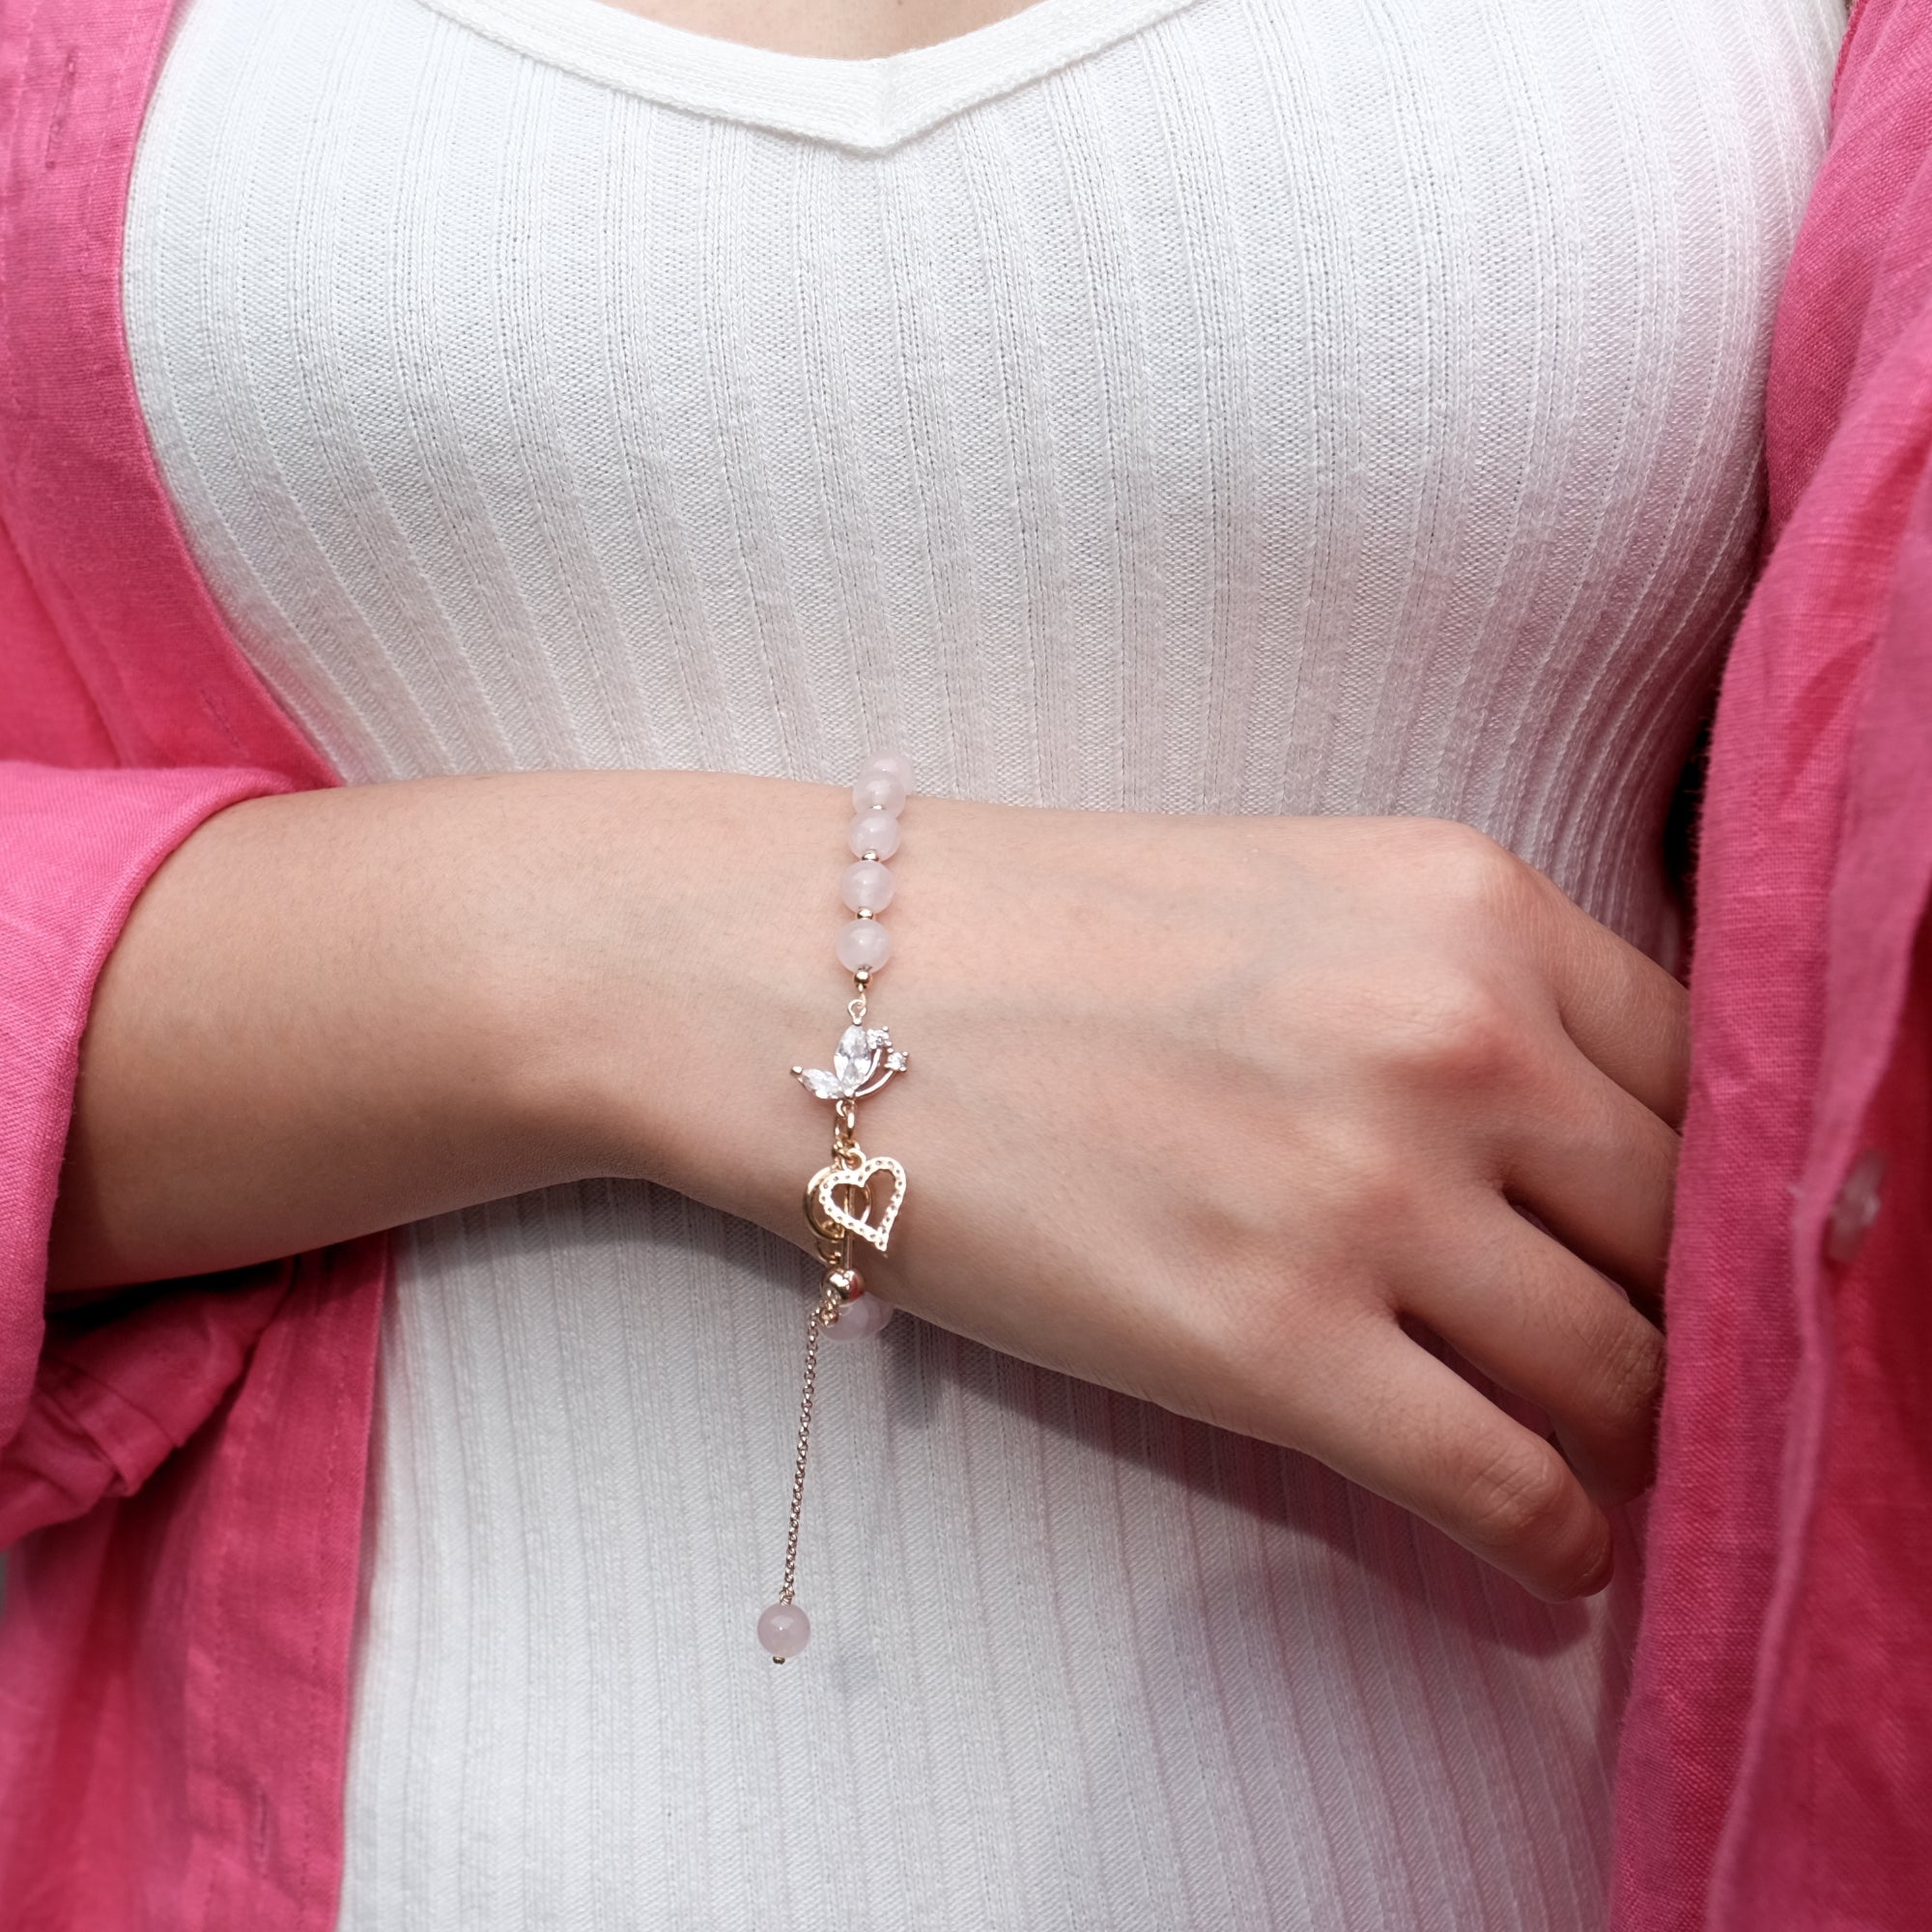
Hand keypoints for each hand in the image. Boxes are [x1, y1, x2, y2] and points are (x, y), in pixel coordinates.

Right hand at [635, 800, 1683, 1601]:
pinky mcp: (1275, 1345)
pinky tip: (1544, 1546)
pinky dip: (1557, 1536)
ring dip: (1629, 1437)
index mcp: (1470, 903)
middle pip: (1683, 1231)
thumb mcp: (1296, 897)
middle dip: (1676, 1312)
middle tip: (1633, 1359)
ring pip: (1624, 1371)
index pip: (1704, 1075)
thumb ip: (1458, 992)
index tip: (1663, 1245)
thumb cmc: (1042, 935)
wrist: (821, 987)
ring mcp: (1368, 1193)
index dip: (1698, 1181)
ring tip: (1593, 1457)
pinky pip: (1509, 1483)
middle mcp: (1454, 1036)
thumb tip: (1583, 1148)